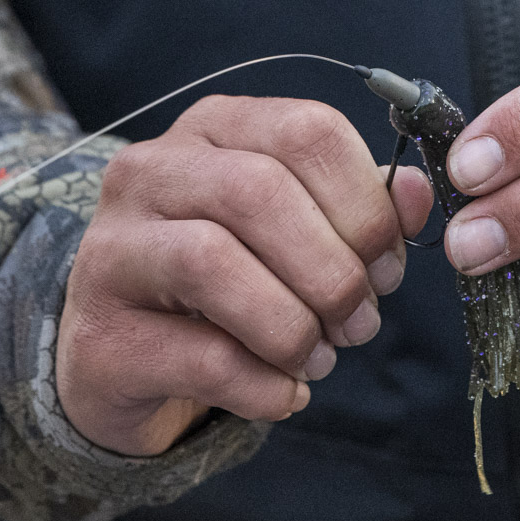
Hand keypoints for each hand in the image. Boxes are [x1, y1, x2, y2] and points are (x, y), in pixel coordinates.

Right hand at [56, 96, 432, 454]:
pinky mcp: (100, 332)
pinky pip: (203, 356)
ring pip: (213, 263)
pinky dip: (266, 385)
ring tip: (319, 357)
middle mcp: (151, 170)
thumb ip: (364, 210)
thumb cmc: (234, 281)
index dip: (367, 206)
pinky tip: (284, 392)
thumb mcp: (301, 230)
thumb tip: (418, 193)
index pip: (307, 132)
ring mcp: (112, 247)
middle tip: (359, 324)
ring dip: (294, 326)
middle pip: (259, 192)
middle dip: (333, 271)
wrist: (132, 352)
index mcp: (215, 129)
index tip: (387, 267)